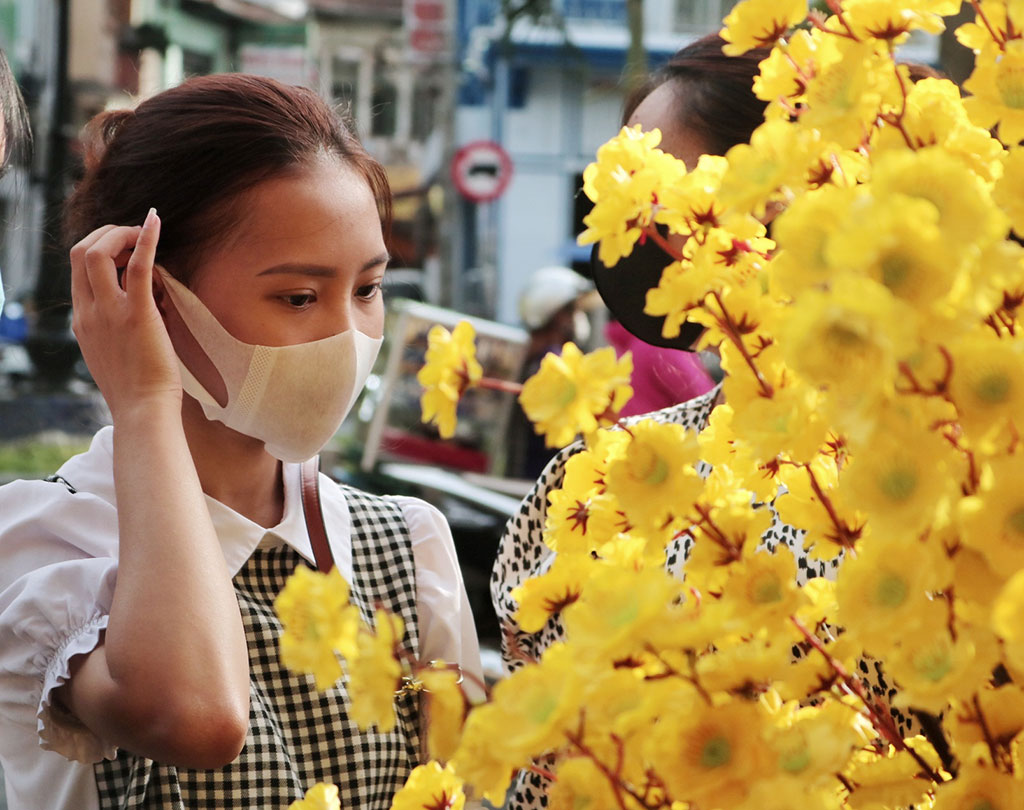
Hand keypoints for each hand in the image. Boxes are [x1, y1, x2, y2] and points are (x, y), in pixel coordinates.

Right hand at [71, 210, 182, 420]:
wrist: (143, 410)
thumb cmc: (137, 389)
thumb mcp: (113, 353)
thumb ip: (114, 328)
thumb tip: (138, 308)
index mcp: (82, 320)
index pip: (77, 271)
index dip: (98, 250)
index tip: (123, 250)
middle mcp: (89, 312)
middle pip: (80, 253)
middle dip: (104, 234)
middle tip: (131, 235)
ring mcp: (110, 312)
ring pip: (98, 253)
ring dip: (120, 233)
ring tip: (142, 231)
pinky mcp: (137, 314)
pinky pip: (138, 265)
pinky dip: (145, 238)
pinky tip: (154, 220)